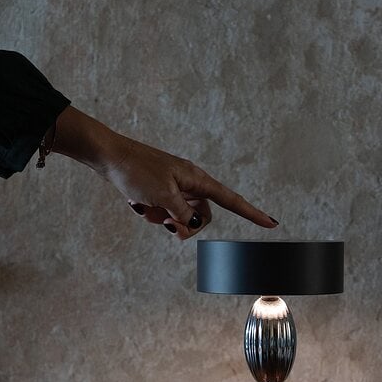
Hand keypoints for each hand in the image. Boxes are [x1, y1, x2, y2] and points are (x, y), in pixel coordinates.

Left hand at [107, 136, 278, 239]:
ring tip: (145, 208)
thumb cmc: (136, 171)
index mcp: (197, 180)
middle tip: (168, 225)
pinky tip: (138, 203)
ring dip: (164, 220)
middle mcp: (190, 183)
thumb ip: (183, 214)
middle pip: (202, 216)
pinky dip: (153, 213)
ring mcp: (175, 188)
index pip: (232, 201)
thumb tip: (193, 223)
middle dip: (186, 226)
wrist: (109, 156)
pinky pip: (165, 212)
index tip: (272, 223)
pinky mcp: (161, 191)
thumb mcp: (163, 197)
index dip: (253, 214)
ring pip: (182, 217)